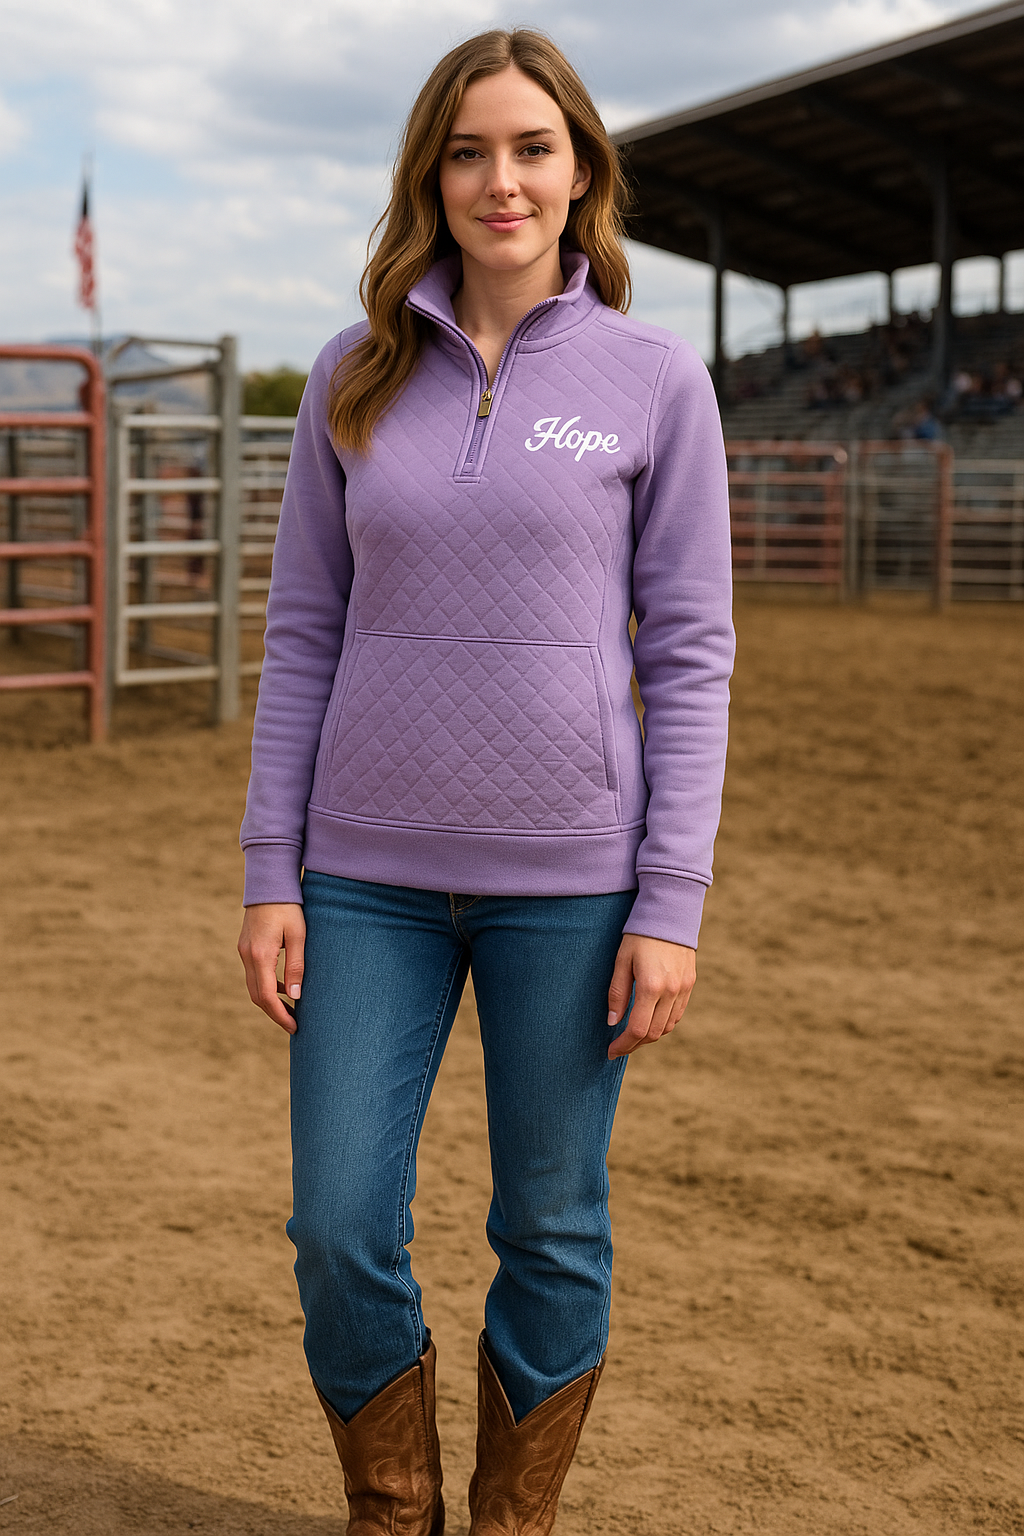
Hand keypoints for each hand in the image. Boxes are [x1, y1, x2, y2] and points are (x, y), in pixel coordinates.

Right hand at [238, 902, 305, 1033]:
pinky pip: (254, 974)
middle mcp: (247, 956)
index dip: (280, 1015)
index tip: (295, 1027)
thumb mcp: (298, 935)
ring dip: (270, 1001)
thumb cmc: (288, 907)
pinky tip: (284, 988)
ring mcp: (244, 951)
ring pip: (253, 987)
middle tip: (294, 1024)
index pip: (266, 996)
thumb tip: (296, 997)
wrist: (268, 882)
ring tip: (291, 1010)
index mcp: (260, 955)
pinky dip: (267, 986)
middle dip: (274, 1013)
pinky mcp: (245, 947)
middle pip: (256, 996)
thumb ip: (296, 966)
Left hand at [606, 933, 695, 1059]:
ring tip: (632, 1035)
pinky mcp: (690, 984)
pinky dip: (663, 1023)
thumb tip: (613, 1022)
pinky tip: (650, 1020)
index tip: (610, 1051)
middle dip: (635, 1044)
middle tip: (618, 1047)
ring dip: (650, 1036)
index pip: (638, 1029)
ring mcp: (684, 989)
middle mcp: (671, 991)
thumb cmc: (639, 935)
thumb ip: (617, 993)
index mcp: (651, 986)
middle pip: (654, 1033)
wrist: (670, 913)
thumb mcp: (621, 961)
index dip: (623, 1045)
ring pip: (668, 1026)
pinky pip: (677, 1014)